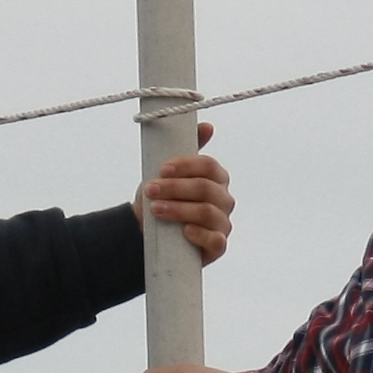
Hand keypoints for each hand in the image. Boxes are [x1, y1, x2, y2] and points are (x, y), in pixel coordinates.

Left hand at [138, 123, 233, 262]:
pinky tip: (184, 231)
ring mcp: (222, 223)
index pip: (208, 166)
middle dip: (175, 188)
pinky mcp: (218, 246)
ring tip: (156, 209)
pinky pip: (216, 240)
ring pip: (207, 213)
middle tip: (151, 190)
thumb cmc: (163, 198)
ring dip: (179, 210)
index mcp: (216, 178)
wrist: (149, 232)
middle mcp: (224, 199)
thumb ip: (186, 148)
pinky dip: (200, 234)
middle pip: (205, 189)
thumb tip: (208, 126)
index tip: (162, 169)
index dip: (185, 166)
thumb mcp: (169, 172)